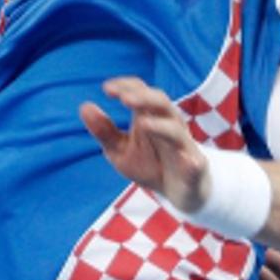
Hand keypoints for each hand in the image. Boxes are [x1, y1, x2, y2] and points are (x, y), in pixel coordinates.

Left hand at [79, 77, 210, 214]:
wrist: (178, 192)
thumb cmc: (149, 166)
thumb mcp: (120, 150)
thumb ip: (104, 131)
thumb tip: (84, 106)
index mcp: (150, 116)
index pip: (141, 91)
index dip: (126, 86)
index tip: (106, 90)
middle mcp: (168, 125)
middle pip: (161, 102)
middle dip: (144, 98)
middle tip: (124, 98)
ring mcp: (183, 146)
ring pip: (176, 129)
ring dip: (161, 126)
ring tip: (143, 124)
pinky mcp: (194, 168)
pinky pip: (194, 162)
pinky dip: (191, 160)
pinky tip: (187, 160)